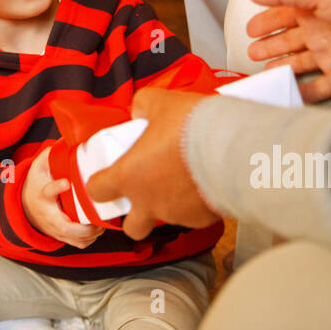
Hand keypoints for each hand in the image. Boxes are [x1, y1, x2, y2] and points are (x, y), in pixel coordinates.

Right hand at [21, 146, 103, 248]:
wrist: (25, 207)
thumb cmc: (36, 186)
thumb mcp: (39, 168)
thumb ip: (50, 155)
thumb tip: (67, 139)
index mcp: (42, 194)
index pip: (47, 191)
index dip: (56, 187)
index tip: (65, 182)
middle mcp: (48, 215)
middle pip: (65, 226)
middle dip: (85, 226)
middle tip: (98, 216)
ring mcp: (54, 229)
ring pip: (74, 239)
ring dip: (91, 234)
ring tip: (103, 223)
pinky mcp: (61, 237)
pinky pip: (78, 244)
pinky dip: (90, 240)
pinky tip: (99, 229)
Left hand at [87, 89, 220, 240]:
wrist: (232, 147)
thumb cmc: (192, 127)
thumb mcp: (161, 102)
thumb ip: (143, 105)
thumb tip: (140, 110)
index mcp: (129, 176)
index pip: (98, 191)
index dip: (98, 184)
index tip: (105, 178)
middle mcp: (149, 202)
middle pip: (131, 227)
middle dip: (135, 217)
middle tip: (146, 193)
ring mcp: (176, 214)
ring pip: (167, 219)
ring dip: (170, 204)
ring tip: (186, 178)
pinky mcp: (203, 219)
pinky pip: (195, 216)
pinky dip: (197, 204)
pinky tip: (206, 183)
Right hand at [246, 0, 330, 102]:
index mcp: (314, 8)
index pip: (283, 15)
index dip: (266, 22)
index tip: (250, 30)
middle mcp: (321, 31)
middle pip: (289, 40)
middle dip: (270, 46)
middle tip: (252, 52)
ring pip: (299, 64)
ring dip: (282, 68)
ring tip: (265, 73)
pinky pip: (318, 88)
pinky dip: (303, 93)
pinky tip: (289, 94)